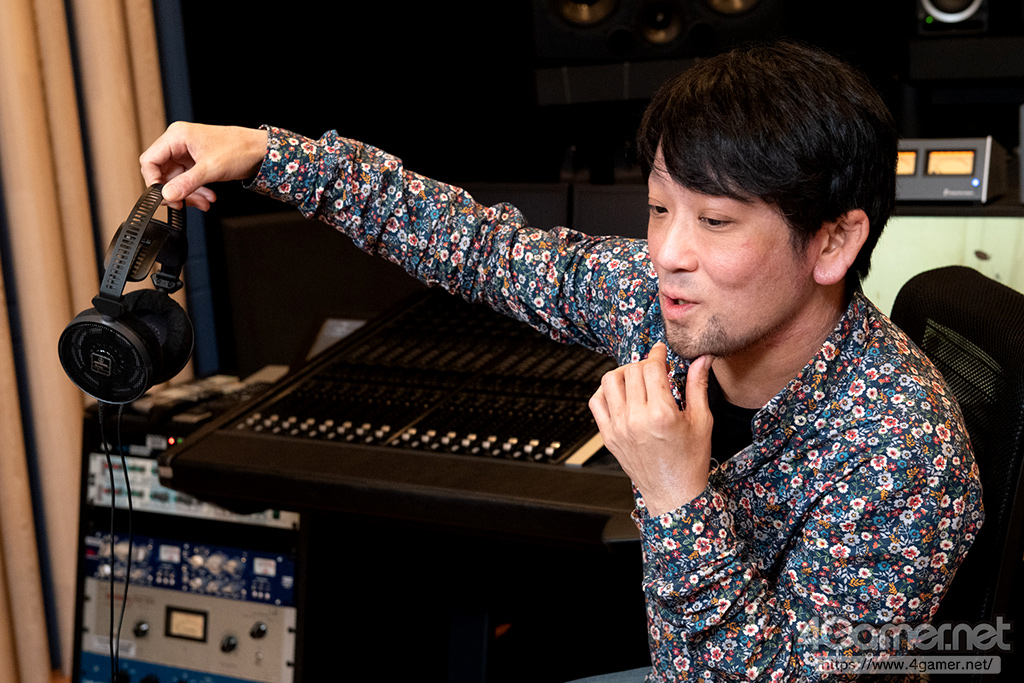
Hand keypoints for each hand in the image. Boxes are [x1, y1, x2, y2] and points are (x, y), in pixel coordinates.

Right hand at [139, 122, 268, 209]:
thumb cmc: (239, 149)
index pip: (150, 160)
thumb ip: (186, 183)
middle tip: (183, 204)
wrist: (260, 151)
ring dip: (188, 194)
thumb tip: (166, 195)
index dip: (153, 180)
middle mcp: (179, 143)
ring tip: (203, 202)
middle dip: (175, 191)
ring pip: (177, 179)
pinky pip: (188, 180)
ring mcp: (188, 153)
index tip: (163, 196)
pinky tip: (207, 198)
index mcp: (177, 136)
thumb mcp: (210, 169)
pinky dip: (196, 191)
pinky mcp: (197, 162)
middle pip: (163, 172)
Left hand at [589, 343, 713, 515]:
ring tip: (637, 380)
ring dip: (623, 374)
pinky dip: (606, 392)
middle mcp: (636, 420)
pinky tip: (622, 395)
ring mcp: (618, 428)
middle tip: (655, 370)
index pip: (651, 367)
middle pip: (630, 371)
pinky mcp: (608, 436)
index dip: (657, 354)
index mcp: (661, 414)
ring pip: (609, 382)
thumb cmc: (690, 461)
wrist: (673, 494)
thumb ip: (698, 386)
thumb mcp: (702, 421)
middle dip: (643, 364)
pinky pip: (596, 402)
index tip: (661, 352)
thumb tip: (702, 359)